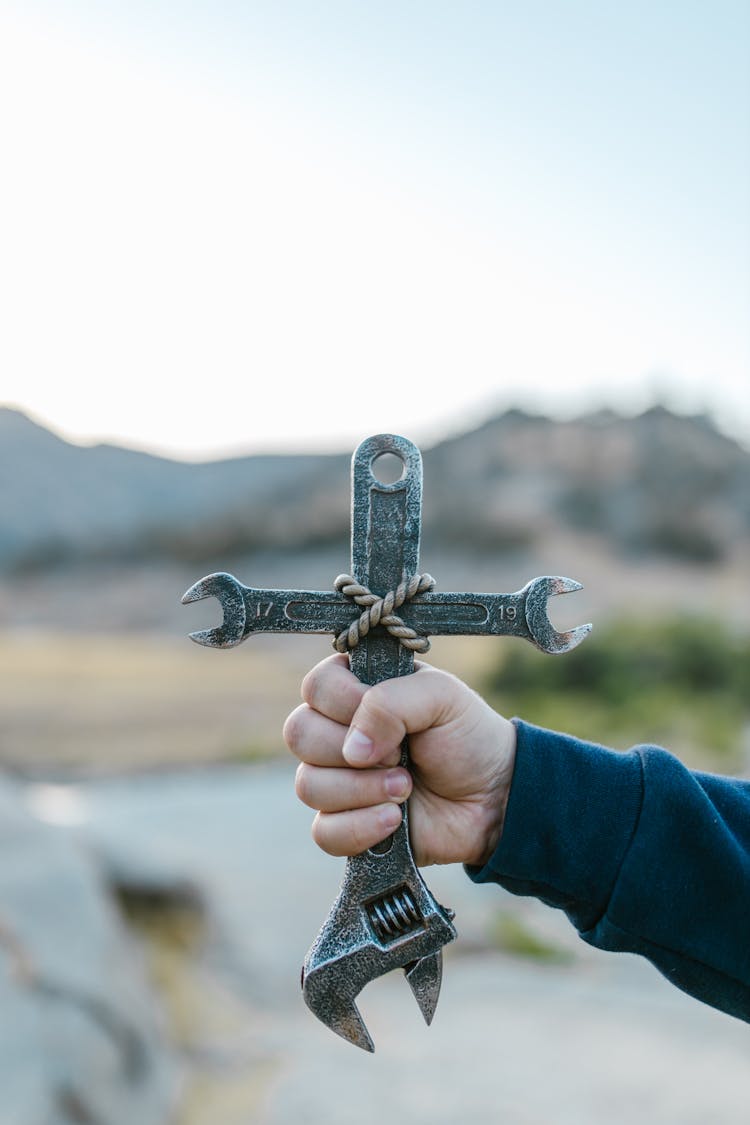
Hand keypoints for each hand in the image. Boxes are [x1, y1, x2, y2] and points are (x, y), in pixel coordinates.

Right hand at [283, 654, 516, 866]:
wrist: (496, 798)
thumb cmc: (468, 737)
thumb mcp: (442, 696)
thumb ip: (391, 702)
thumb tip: (352, 748)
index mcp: (358, 690)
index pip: (316, 686)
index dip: (343, 701)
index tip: (387, 715)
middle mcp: (340, 732)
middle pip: (299, 734)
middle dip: (352, 751)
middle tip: (400, 756)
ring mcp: (339, 780)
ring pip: (308, 785)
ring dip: (362, 789)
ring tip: (406, 788)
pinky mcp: (347, 825)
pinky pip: (324, 832)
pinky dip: (361, 827)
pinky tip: (395, 821)